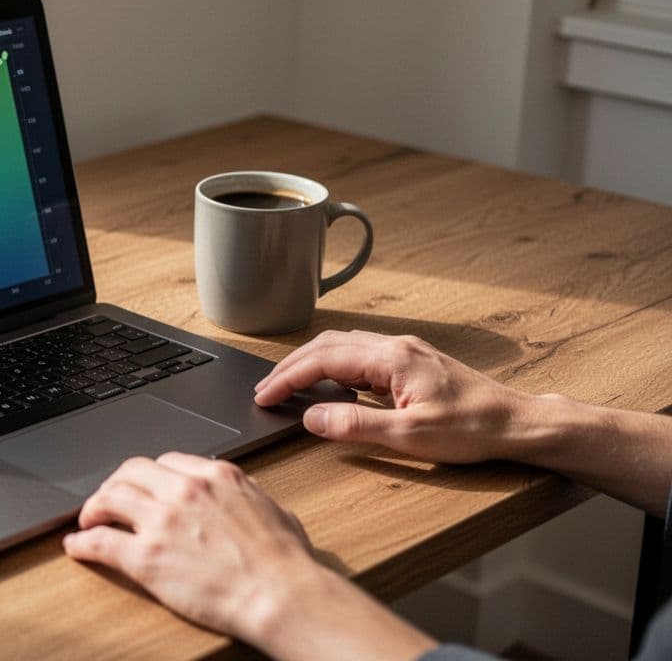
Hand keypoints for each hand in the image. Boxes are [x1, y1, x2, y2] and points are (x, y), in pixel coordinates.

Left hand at [64, 453, 434, 660]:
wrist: (281, 596)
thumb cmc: (284, 560)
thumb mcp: (270, 506)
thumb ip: (244, 491)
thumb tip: (236, 488)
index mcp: (214, 475)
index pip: (165, 461)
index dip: (148, 475)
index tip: (142, 487)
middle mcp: (183, 490)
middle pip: (130, 471)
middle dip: (114, 483)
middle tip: (108, 499)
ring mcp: (161, 522)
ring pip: (109, 497)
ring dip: (93, 508)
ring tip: (89, 520)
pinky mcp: (145, 557)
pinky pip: (100, 542)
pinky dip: (81, 542)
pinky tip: (76, 546)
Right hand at [254, 330, 542, 463]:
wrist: (517, 423)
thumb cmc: (473, 429)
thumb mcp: (409, 435)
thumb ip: (355, 425)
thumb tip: (313, 418)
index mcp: (391, 358)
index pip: (322, 360)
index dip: (288, 378)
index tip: (265, 395)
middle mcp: (396, 346)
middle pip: (327, 345)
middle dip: (291, 367)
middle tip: (266, 389)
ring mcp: (405, 351)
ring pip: (342, 346)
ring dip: (310, 362)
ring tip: (288, 384)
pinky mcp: (412, 362)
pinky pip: (360, 354)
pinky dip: (332, 365)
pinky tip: (329, 382)